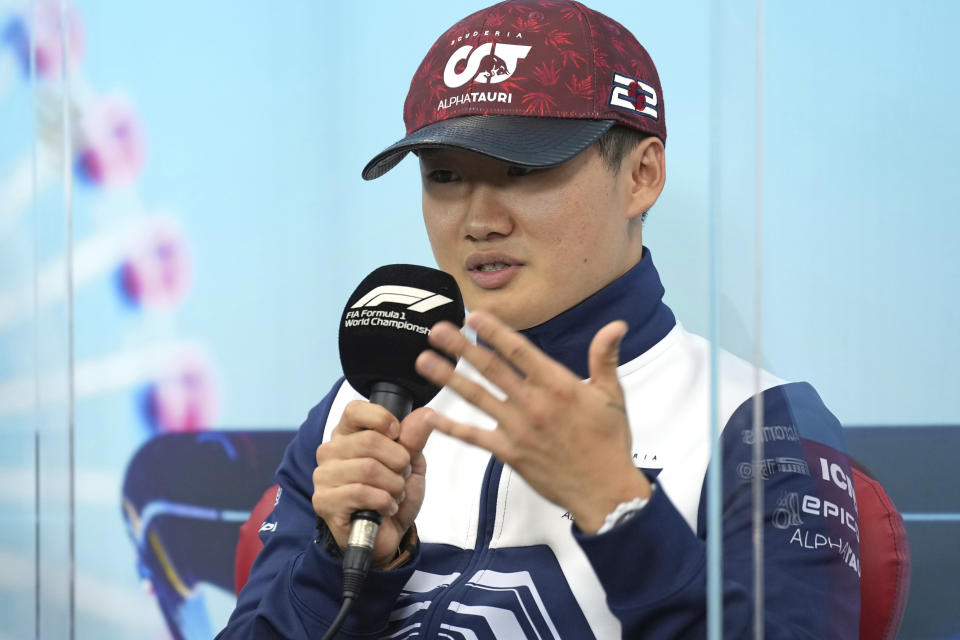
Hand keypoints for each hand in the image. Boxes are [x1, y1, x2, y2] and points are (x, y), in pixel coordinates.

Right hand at [312, 401, 432, 565]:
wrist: (390, 536)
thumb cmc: (394, 494)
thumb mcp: (411, 463)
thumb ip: (414, 438)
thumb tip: (426, 414)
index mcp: (348, 434)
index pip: (355, 410)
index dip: (382, 419)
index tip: (397, 435)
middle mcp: (330, 451)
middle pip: (369, 441)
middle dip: (398, 461)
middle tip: (402, 476)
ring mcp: (323, 476)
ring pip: (368, 468)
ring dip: (393, 485)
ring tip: (395, 494)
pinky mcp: (324, 501)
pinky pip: (360, 493)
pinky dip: (384, 501)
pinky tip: (386, 508)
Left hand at [415, 310, 650, 533]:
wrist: (605, 492)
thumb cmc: (609, 442)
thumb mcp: (612, 395)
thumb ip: (605, 357)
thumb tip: (616, 325)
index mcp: (558, 385)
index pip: (519, 351)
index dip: (494, 331)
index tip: (472, 316)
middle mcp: (534, 404)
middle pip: (491, 369)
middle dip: (460, 347)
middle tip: (436, 330)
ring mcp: (518, 429)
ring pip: (477, 397)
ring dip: (448, 377)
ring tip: (424, 361)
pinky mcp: (510, 453)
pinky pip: (475, 437)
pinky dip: (451, 427)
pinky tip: (430, 416)